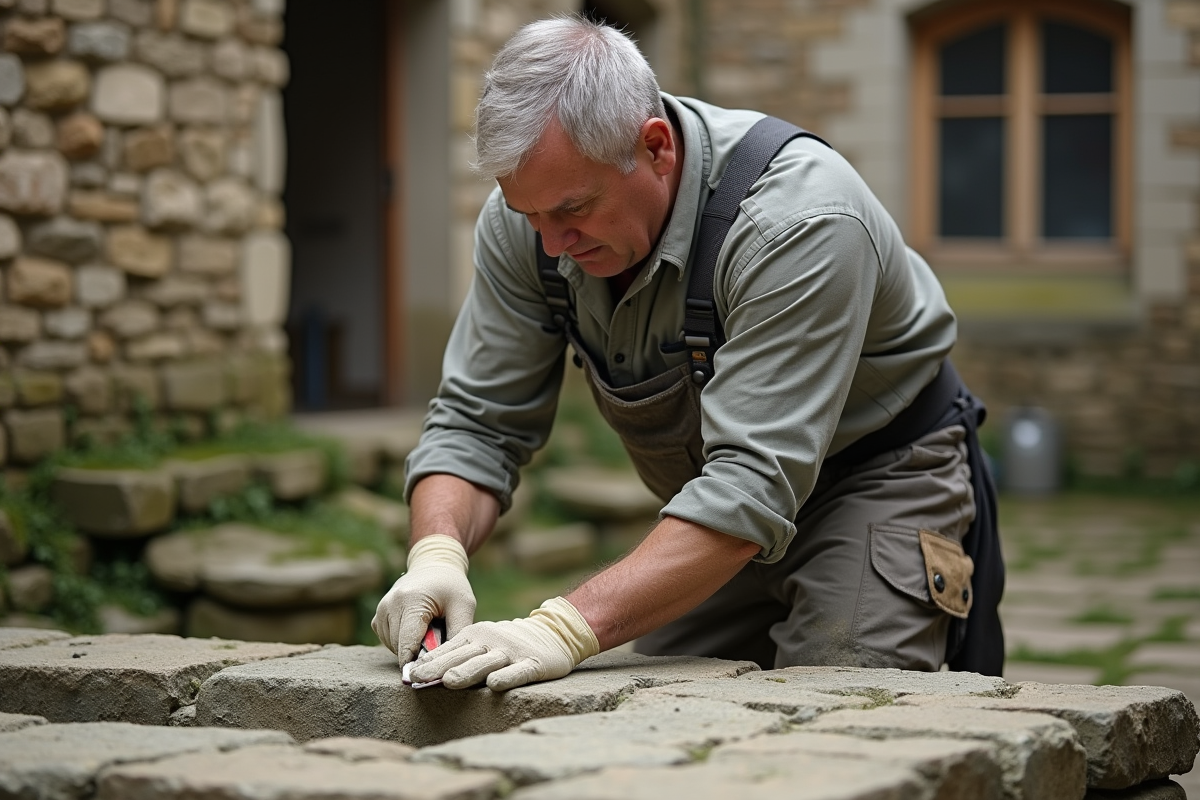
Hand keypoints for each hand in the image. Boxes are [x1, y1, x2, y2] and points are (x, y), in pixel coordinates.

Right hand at [372, 535, 475, 665]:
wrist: (433, 565)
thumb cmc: (451, 586)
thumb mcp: (463, 606)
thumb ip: (458, 633)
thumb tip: (450, 663)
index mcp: (411, 601)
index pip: (407, 642)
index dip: (415, 663)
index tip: (425, 678)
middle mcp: (390, 604)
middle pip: (399, 647)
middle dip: (417, 654)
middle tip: (437, 649)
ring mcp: (381, 609)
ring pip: (392, 646)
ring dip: (410, 649)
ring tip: (429, 634)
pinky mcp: (378, 616)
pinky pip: (387, 640)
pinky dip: (401, 643)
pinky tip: (417, 633)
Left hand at [410, 596, 599, 690]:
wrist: (554, 633)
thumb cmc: (509, 642)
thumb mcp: (482, 641)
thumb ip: (458, 654)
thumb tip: (422, 671)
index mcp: (476, 634)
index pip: (448, 648)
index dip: (429, 661)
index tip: (409, 673)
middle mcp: (491, 641)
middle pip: (462, 655)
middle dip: (439, 667)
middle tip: (418, 678)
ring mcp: (512, 652)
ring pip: (487, 663)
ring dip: (467, 671)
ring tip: (448, 681)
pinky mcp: (533, 663)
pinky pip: (518, 672)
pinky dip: (507, 677)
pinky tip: (494, 684)